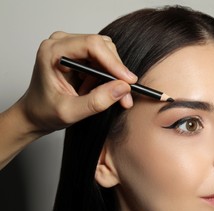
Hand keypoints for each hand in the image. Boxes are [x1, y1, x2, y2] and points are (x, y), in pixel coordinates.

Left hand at [20, 31, 137, 133]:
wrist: (34, 114)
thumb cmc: (45, 112)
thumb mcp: (71, 112)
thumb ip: (97, 101)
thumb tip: (123, 88)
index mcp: (53, 51)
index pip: (92, 45)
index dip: (113, 62)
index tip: (128, 81)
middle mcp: (62, 43)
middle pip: (103, 46)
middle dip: (116, 72)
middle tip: (124, 96)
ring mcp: (72, 46)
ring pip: (107, 53)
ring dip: (112, 76)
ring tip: (103, 95)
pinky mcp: (80, 54)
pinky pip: (104, 60)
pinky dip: (108, 77)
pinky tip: (97, 91)